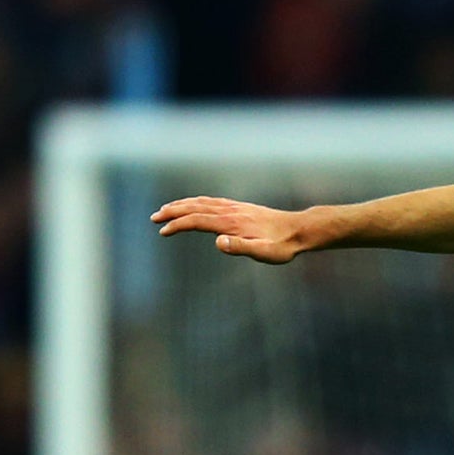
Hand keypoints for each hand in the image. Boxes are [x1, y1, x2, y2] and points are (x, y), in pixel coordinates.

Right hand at [151, 197, 308, 262]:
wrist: (299, 230)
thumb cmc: (283, 246)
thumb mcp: (265, 253)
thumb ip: (242, 248)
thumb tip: (218, 242)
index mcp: (232, 223)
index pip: (197, 220)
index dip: (177, 225)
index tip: (162, 231)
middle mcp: (231, 212)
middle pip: (195, 207)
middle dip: (172, 211)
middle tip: (153, 218)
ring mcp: (235, 208)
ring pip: (202, 202)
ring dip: (182, 205)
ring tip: (166, 210)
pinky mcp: (241, 208)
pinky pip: (213, 201)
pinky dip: (197, 201)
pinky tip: (194, 205)